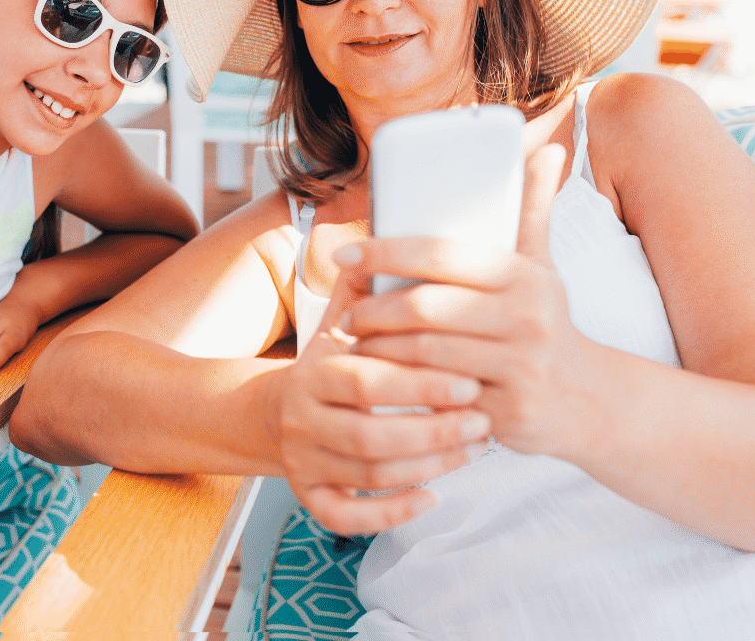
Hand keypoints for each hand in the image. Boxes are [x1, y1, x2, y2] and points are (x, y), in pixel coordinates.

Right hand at [267, 303, 491, 536]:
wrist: (273, 414)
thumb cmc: (327, 366)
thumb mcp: (337, 327)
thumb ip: (363, 291)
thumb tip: (381, 237)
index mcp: (313, 372)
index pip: (367, 379)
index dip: (420, 383)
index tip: (470, 379)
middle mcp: (301, 419)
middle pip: (369, 435)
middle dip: (433, 431)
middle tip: (481, 420)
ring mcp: (302, 461)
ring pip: (369, 475)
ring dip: (428, 467)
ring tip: (473, 448)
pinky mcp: (308, 496)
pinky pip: (346, 517)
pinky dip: (391, 513)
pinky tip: (431, 497)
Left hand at [339, 144, 602, 460]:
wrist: (590, 401)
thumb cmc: (546, 323)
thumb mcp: (542, 269)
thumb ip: (532, 211)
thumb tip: (546, 149)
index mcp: (523, 276)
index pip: (441, 254)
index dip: (385, 252)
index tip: (344, 255)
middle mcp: (525, 319)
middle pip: (427, 307)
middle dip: (374, 309)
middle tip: (344, 313)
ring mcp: (517, 368)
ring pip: (426, 354)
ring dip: (379, 347)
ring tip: (354, 341)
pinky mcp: (505, 411)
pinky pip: (436, 395)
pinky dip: (401, 385)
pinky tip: (379, 376)